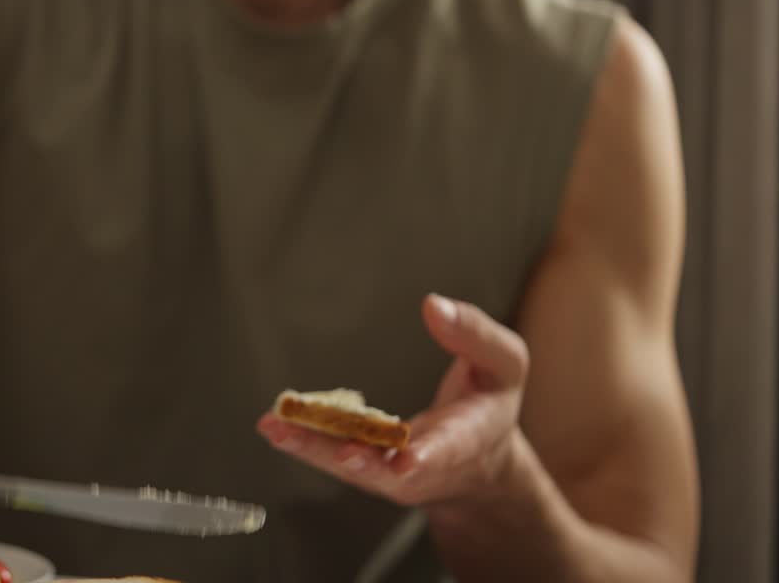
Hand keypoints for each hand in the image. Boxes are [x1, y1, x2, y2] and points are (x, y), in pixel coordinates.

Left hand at [257, 294, 528, 507]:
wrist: (479, 463)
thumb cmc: (490, 403)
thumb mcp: (504, 363)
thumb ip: (475, 335)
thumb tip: (434, 305)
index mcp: (468, 439)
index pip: (449, 447)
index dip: (429, 455)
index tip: (409, 459)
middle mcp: (425, 465)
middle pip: (388, 469)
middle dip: (357, 460)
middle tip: (334, 450)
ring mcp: (390, 473)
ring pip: (351, 466)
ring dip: (314, 449)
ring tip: (278, 428)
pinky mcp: (366, 468)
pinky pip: (334, 456)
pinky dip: (305, 442)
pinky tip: (275, 425)